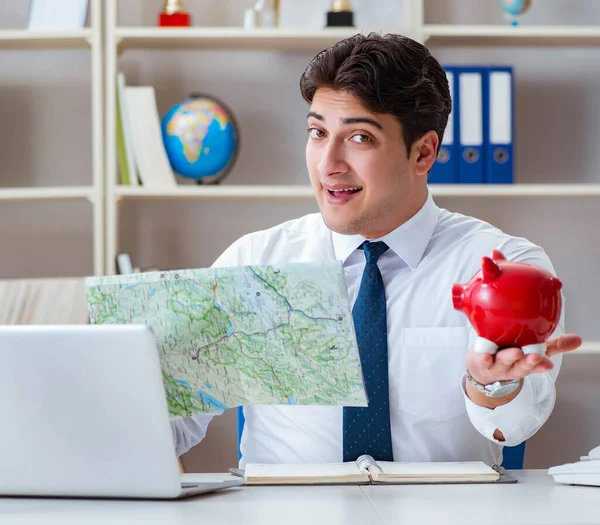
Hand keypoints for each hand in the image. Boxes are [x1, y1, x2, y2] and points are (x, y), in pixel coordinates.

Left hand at [467, 333, 582, 385]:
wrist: (482, 369)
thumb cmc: (510, 356)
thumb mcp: (532, 352)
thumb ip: (553, 345)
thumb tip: (577, 339)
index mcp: (526, 363)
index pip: (536, 365)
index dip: (541, 365)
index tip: (548, 364)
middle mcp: (512, 366)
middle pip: (521, 366)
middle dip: (528, 362)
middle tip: (534, 357)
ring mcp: (497, 365)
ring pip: (503, 362)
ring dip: (509, 358)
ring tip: (516, 352)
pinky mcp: (481, 361)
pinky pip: (482, 360)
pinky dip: (484, 358)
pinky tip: (485, 355)